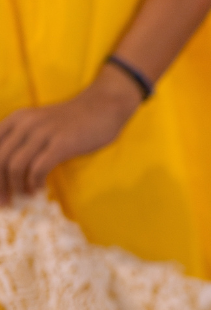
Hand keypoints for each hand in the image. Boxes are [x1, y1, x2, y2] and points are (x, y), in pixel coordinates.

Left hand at [0, 65, 143, 204]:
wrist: (102, 107)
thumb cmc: (72, 121)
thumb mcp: (38, 123)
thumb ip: (22, 138)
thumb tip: (8, 167)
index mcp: (16, 119)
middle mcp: (24, 124)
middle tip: (4, 202)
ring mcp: (43, 133)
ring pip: (15, 165)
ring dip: (15, 186)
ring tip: (24, 196)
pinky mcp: (62, 144)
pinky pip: (39, 168)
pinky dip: (35, 182)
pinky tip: (39, 188)